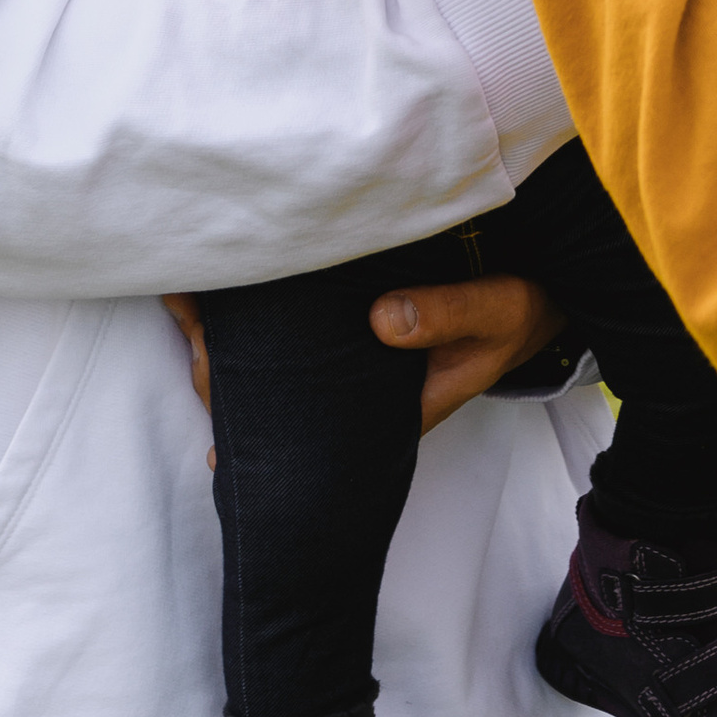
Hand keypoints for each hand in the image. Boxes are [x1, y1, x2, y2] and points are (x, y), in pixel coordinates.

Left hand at [164, 274, 568, 441]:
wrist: (533, 310)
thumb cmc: (515, 315)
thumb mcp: (496, 311)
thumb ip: (448, 313)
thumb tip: (381, 319)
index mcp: (390, 409)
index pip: (307, 424)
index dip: (253, 405)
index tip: (211, 365)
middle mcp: (358, 397)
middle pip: (274, 398)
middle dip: (224, 361)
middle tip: (183, 309)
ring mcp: (352, 369)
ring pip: (274, 369)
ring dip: (230, 339)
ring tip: (183, 296)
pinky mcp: (354, 334)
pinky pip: (291, 339)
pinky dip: (254, 321)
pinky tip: (220, 292)